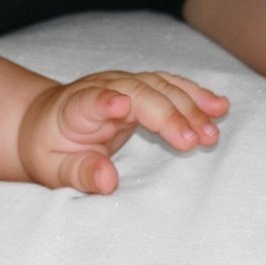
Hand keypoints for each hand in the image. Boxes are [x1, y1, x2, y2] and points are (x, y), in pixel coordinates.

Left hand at [18, 71, 227, 193]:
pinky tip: (219, 107)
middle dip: (168, 114)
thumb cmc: (50, 149)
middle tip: (195, 141)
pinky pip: (172, 87)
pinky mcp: (142, 88)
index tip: (122, 107)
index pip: (92, 100)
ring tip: (213, 131)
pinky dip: (196, 96)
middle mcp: (103, 88)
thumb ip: (79, 173)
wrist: (46, 122)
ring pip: (161, 87)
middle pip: (139, 93)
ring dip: (190, 106)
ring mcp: (125, 83)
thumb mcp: (53, 169)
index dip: (106, 101)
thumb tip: (108, 180)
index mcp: (75, 108)